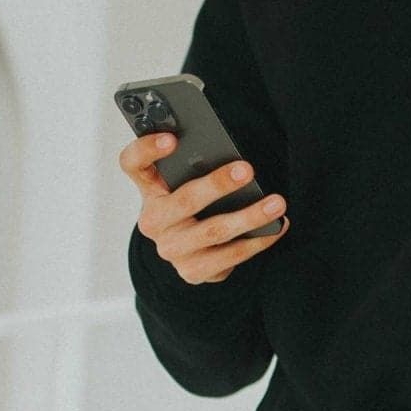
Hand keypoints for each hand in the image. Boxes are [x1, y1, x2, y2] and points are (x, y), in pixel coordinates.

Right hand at [120, 131, 287, 283]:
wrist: (193, 251)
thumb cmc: (195, 204)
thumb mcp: (188, 182)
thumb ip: (197, 165)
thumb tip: (234, 158)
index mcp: (149, 189)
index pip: (133, 164)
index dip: (147, 150)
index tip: (171, 139)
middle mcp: (154, 221)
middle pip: (184, 200)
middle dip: (217, 184)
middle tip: (247, 170)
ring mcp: (171, 249)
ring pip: (213, 231)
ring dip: (250, 216)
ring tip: (277, 203)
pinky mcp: (192, 271)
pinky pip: (229, 256)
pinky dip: (258, 240)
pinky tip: (276, 227)